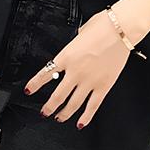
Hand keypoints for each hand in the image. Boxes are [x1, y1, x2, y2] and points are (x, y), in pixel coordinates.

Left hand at [24, 10, 143, 127]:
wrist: (120, 30)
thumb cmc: (102, 26)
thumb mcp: (82, 32)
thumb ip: (76, 42)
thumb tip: (78, 42)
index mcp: (66, 56)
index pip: (45, 74)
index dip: (35, 84)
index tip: (30, 91)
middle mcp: (75, 72)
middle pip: (58, 95)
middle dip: (49, 106)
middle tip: (45, 112)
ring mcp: (89, 81)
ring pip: (73, 104)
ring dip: (64, 113)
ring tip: (59, 118)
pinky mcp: (103, 86)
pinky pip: (92, 106)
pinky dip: (86, 117)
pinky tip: (80, 123)